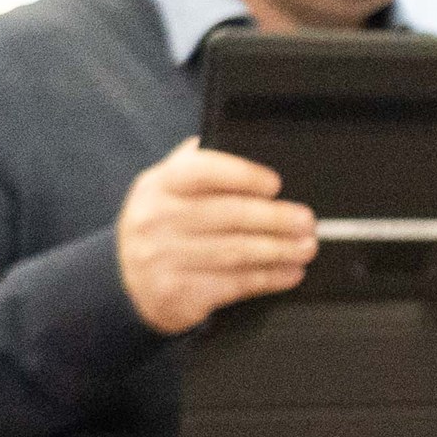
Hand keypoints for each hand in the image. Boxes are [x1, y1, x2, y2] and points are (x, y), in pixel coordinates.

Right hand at [116, 140, 315, 334]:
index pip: (203, 171)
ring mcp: (163, 258)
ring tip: (307, 246)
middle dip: (277, 218)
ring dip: (280, 250)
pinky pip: (234, 284)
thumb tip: (245, 143)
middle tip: (308, 221)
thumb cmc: (164, 226)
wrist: (129, 284)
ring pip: (236, 252)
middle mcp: (156, 219)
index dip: (244, 175)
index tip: (275, 184)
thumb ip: (200, 165)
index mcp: (159, 185)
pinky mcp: (176, 293)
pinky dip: (269, 278)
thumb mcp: (168, 189)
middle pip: (230, 215)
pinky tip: (290, 272)